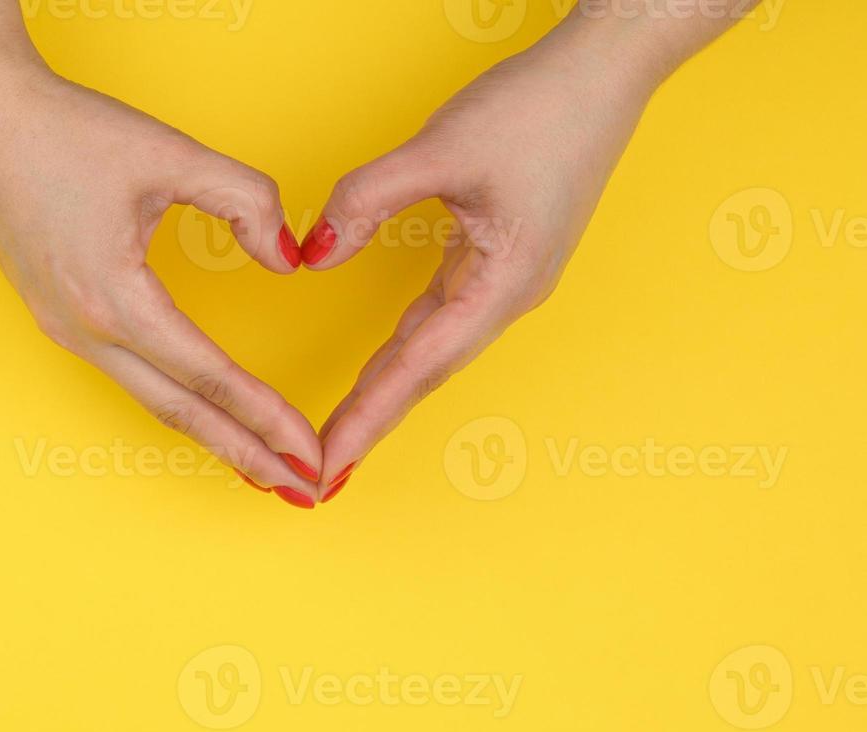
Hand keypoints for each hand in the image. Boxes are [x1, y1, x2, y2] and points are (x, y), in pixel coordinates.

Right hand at [0, 63, 322, 504]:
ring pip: (150, 399)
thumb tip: (286, 259)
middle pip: (180, 413)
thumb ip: (246, 203)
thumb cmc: (68, 129)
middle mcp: (84, 329)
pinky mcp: (54, 315)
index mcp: (114, 299)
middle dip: (244, 455)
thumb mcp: (172, 156)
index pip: (211, 377)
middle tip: (300, 491)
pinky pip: (125, 374)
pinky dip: (173, 402)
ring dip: (209, 434)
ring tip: (259, 464)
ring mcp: (62, 328)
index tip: (310, 453)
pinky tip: (201, 409)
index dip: (267, 418)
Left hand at [300, 23, 659, 499]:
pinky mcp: (500, 259)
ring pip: (430, 353)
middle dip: (367, 426)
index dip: (364, 421)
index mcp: (501, 284)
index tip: (324, 466)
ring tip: (337, 440)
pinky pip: (440, 321)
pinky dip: (403, 354)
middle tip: (313, 475)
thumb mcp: (440, 149)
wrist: (607, 69)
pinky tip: (379, 374)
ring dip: (384, 395)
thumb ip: (368, 200)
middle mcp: (508, 296)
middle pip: (421, 376)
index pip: (414, 369)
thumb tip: (313, 251)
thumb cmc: (539, 106)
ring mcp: (507, 281)